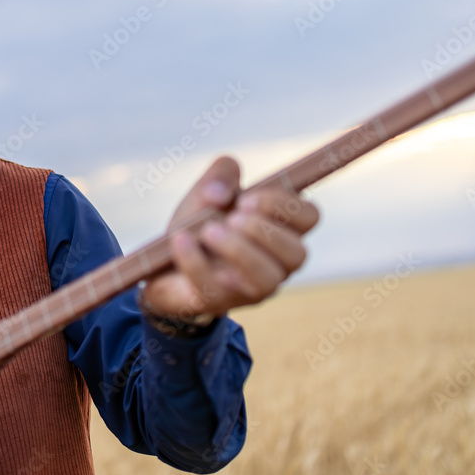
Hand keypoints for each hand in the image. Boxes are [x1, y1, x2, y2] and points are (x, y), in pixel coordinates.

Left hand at [140, 157, 319, 319]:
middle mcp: (276, 263)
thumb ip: (222, 172)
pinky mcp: (219, 301)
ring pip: (267, 280)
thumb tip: (218, 195)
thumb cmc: (200, 223)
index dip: (285, 205)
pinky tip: (183, 241)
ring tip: (209, 231)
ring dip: (239, 250)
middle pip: (297, 254)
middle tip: (232, 216)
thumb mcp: (209, 189)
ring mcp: (251, 287)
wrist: (165, 262)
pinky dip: (197, 261)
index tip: (246, 198)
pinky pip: (216, 288)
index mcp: (281, 229)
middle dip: (264, 231)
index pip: (309, 217)